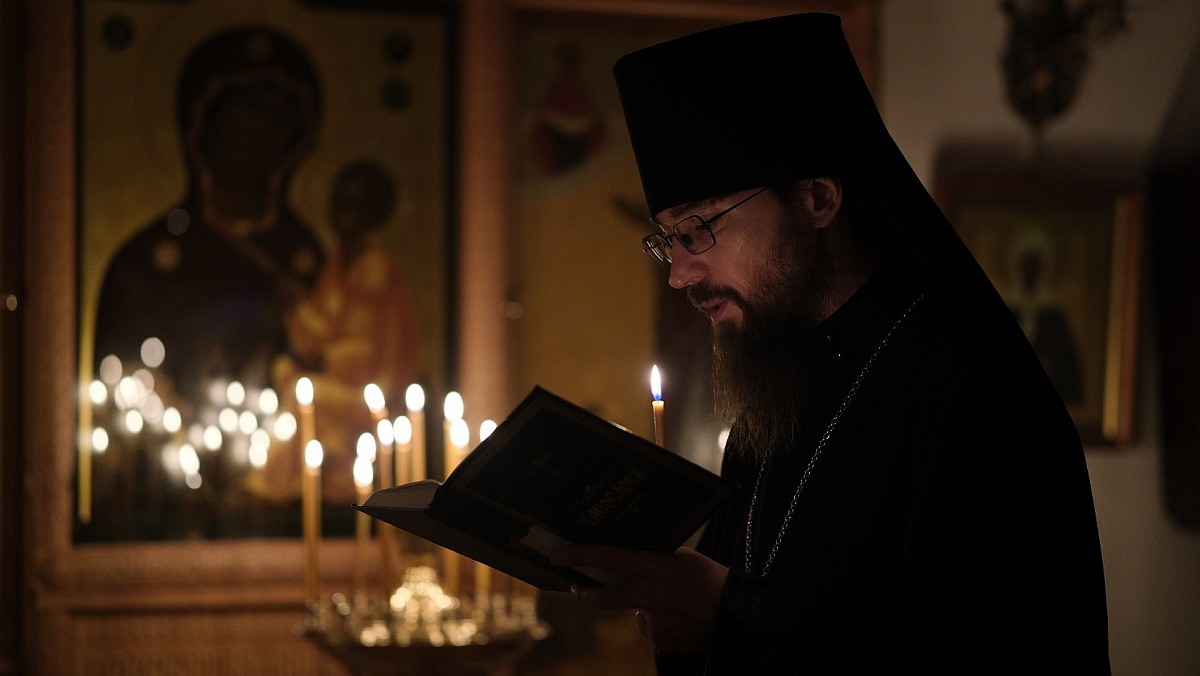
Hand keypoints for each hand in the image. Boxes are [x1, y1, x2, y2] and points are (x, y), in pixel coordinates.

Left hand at [548, 545, 727, 653]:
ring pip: (636, 612)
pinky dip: (662, 624)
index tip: (554, 555)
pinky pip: (652, 629)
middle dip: (584, 593)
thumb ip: (657, 559)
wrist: (737, 616)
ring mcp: (651, 622)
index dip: (576, 556)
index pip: (605, 558)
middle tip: (576, 588)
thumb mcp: (684, 558)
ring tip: (676, 604)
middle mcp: (646, 595)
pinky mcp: (660, 641)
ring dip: (646, 608)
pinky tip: (682, 619)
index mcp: (652, 567)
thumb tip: (638, 560)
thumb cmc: (713, 580)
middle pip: (601, 597)